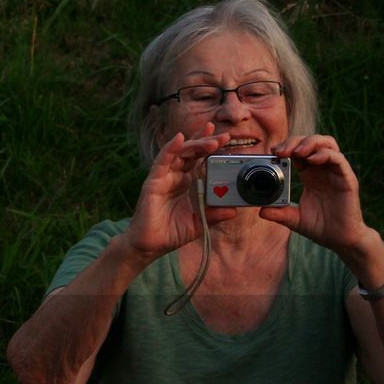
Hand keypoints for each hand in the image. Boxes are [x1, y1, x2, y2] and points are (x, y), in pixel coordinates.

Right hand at [125, 124, 237, 259]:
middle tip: (225, 136)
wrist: (150, 246)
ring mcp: (164, 177)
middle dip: (207, 141)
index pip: (199, 159)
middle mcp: (175, 176)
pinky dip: (170, 149)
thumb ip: (214, 214)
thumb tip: (233, 210)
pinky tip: (179, 138)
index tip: (227, 139)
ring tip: (211, 140)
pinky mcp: (153, 182)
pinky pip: (162, 161)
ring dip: (195, 144)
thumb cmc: (171, 233)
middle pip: (192, 152)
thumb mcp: (198, 222)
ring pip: (180, 153)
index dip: (211, 147)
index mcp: (186, 182)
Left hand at [262, 135, 370, 252]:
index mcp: (310, 175)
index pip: (299, 151)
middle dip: (295, 142)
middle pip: (311, 142)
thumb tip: (261, 211)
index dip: (287, 147)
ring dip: (310, 143)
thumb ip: (280, 214)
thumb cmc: (320, 227)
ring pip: (327, 144)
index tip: (272, 152)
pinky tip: (312, 160)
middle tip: (280, 151)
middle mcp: (323, 170)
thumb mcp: (295, 219)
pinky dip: (325, 155)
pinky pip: (338, 159)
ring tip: (296, 152)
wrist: (340, 240)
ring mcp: (336, 173)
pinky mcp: (347, 179)